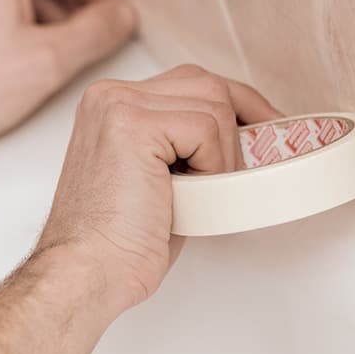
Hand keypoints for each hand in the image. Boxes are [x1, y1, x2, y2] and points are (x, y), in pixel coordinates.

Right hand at [36, 64, 280, 314]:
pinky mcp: (133, 124)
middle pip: (208, 83)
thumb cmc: (123, 240)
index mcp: (114, 104)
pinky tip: (192, 192)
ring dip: (223, 155)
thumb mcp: (162, 177)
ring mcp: (119, 104)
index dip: (237, 103)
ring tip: (201, 191)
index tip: (266, 125)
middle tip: (254, 160)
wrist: (88, 272)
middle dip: (242, 119)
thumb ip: (186, 144)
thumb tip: (243, 136)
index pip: (192, 82)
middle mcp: (111, 95)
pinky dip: (214, 164)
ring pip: (214, 104)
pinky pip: (206, 128)